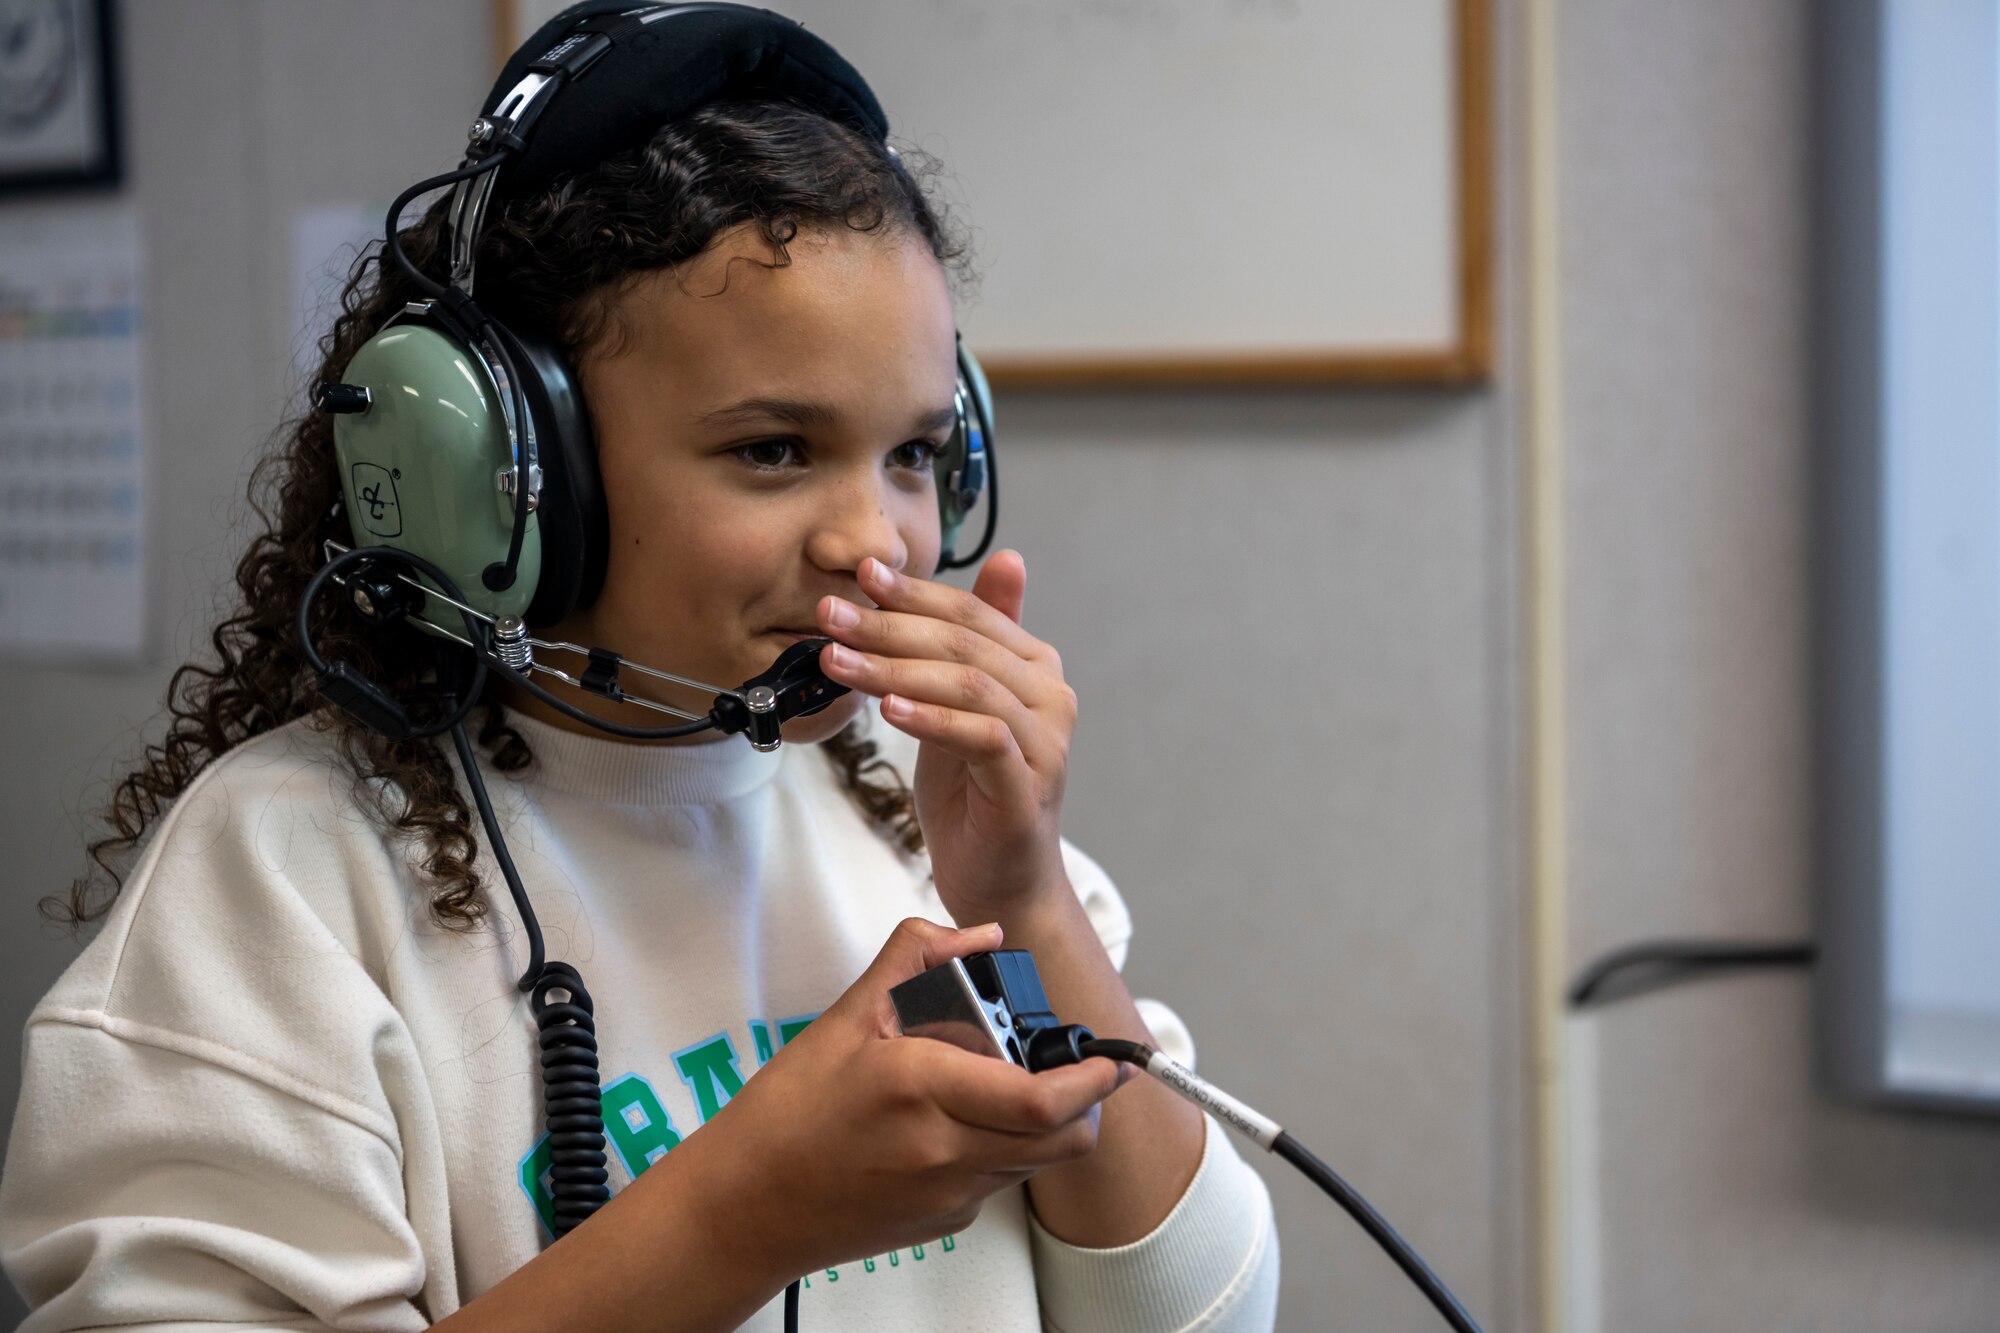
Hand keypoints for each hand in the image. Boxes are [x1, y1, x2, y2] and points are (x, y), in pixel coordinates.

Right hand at [702, 919, 1124, 1278]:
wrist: (747, 1204)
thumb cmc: (788, 1113)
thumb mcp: (848, 1016)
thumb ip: (917, 957)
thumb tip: (979, 936)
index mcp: (923, 1089)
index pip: (1044, 1098)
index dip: (1092, 1079)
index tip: (1110, 1057)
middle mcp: (944, 1151)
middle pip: (1063, 1138)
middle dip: (1086, 1102)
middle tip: (1071, 1068)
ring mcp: (948, 1195)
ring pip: (1037, 1159)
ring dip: (1046, 1124)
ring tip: (1007, 1087)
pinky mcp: (945, 1224)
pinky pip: (999, 1182)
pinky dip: (1002, 1149)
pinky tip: (959, 1124)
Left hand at [816, 551, 1077, 922]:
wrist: (1002, 886)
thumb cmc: (976, 797)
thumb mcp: (960, 709)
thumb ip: (970, 645)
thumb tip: (1002, 558)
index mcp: (1036, 668)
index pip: (972, 613)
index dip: (915, 591)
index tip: (861, 572)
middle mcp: (1050, 698)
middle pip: (965, 644)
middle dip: (889, 625)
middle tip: (829, 613)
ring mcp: (1045, 744)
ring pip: (969, 685)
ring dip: (894, 669)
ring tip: (837, 660)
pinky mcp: (1027, 788)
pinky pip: (981, 739)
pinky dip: (931, 720)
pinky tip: (886, 710)